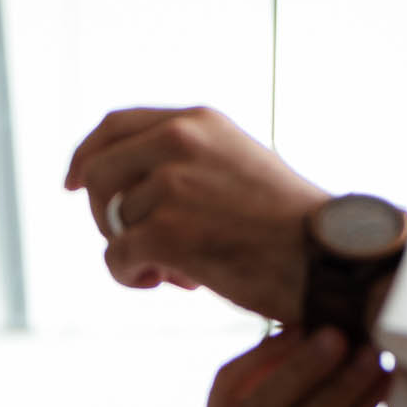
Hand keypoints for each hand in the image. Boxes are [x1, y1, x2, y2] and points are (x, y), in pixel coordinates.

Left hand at [65, 107, 326, 324]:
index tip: (72, 183)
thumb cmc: (296, 227)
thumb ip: (191, 162)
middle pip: (98, 176)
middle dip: (109, 218)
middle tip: (148, 249)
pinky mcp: (164, 232)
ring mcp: (169, 185)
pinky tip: (182, 284)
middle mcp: (178, 142)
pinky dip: (136, 278)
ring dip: (138, 254)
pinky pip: (116, 258)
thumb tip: (131, 191)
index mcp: (198, 122)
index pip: (116, 126)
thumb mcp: (243, 165)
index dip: (86, 155)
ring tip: (184, 271)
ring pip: (111, 225)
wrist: (333, 259)